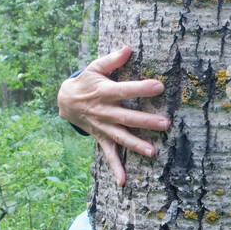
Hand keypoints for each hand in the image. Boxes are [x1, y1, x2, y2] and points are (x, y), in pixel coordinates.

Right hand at [57, 45, 169, 185]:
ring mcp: (103, 127)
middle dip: (146, 121)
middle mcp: (104, 112)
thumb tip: (128, 48)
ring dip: (136, 145)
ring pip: (121, 137)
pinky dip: (115, 168)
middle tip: (165, 124)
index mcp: (105, 92)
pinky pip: (108, 154)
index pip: (125, 90)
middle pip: (127, 117)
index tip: (159, 86)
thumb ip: (111, 60)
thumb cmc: (85, 82)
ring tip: (152, 152)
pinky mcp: (101, 137)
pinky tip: (123, 181)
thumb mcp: (94, 67)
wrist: (65, 101)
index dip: (141, 88)